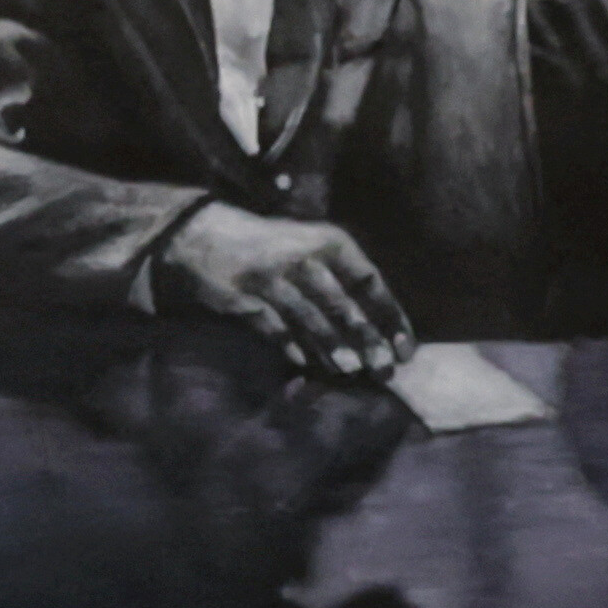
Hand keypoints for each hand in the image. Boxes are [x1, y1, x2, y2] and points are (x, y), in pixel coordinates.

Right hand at [150, 206, 413, 377]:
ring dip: (332, 346)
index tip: (404, 348)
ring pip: (309, 317)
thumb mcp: (311, 251)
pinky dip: (290, 346)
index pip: (370, 281)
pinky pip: (274, 327)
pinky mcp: (244, 295)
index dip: (390, 316)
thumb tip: (375, 336)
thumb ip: (341, 286)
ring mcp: (272, 276)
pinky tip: (304, 364)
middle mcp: (304, 256)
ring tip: (350, 371)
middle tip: (384, 369)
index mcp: (330, 242)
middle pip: (342, 303)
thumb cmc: (272, 250)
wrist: (204, 235)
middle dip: (366, 339)